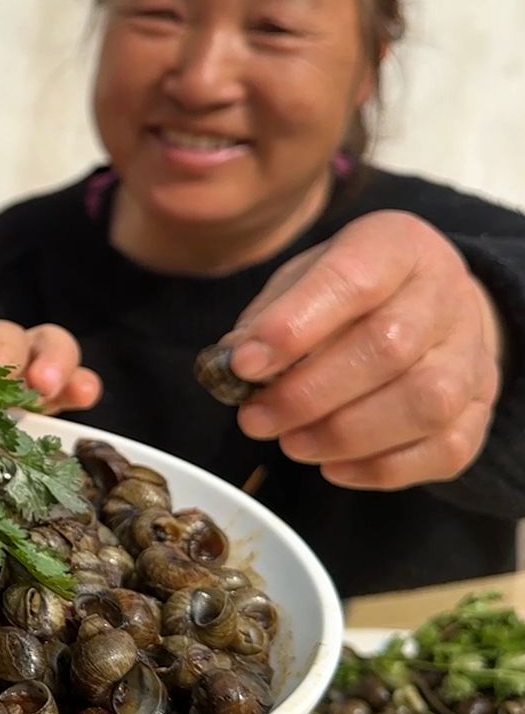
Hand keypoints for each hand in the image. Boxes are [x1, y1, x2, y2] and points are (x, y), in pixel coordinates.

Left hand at [222, 210, 503, 488]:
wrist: (428, 305)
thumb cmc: (348, 294)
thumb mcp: (301, 280)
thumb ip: (267, 318)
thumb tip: (230, 365)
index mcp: (397, 246)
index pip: (352, 280)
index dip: (294, 327)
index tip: (244, 365)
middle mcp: (447, 294)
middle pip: (389, 347)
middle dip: (309, 393)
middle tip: (256, 419)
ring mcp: (473, 353)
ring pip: (426, 402)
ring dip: (345, 434)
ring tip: (292, 443)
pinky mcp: (482, 407)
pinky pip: (447, 447)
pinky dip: (383, 467)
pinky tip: (334, 466)